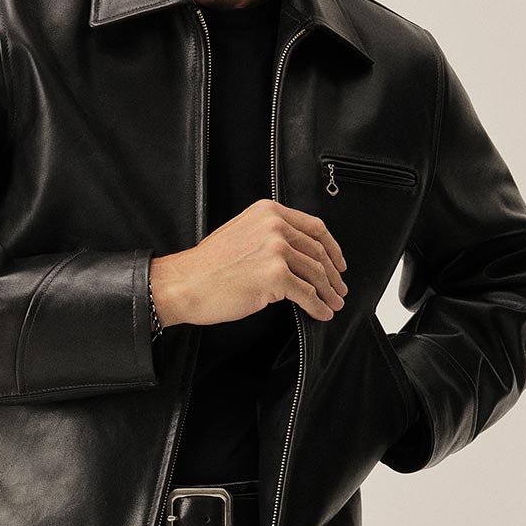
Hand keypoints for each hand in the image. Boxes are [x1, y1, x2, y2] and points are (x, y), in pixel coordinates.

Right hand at [150, 201, 347, 329]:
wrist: (185, 283)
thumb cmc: (208, 266)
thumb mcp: (241, 233)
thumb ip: (268, 235)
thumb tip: (296, 253)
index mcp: (269, 212)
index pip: (314, 227)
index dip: (332, 248)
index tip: (338, 262)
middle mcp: (275, 226)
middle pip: (318, 251)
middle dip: (333, 274)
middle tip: (340, 289)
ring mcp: (276, 250)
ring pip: (315, 273)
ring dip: (329, 292)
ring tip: (334, 304)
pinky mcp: (275, 275)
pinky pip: (306, 294)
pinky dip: (317, 306)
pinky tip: (321, 313)